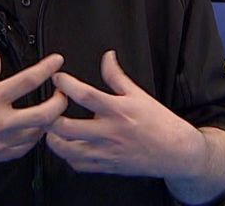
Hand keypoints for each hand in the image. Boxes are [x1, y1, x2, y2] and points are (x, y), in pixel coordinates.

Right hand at [0, 53, 66, 176]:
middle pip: (45, 113)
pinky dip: (35, 136)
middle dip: (60, 101)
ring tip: (50, 110)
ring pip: (40, 132)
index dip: (47, 68)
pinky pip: (26, 148)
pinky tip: (34, 129)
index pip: (27, 81)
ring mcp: (0, 142)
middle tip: (61, 92)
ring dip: (49, 120)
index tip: (57, 61)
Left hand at [47, 51, 206, 179]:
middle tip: (49, 107)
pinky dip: (68, 156)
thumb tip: (107, 57)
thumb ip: (116, 76)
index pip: (85, 95)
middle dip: (50, 116)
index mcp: (117, 110)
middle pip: (67, 127)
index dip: (66, 84)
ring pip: (67, 150)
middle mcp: (108, 132)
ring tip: (53, 129)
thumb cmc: (158, 122)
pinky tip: (68, 146)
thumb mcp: (138, 94)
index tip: (57, 78)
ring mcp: (105, 152)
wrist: (174, 151)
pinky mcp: (106, 166)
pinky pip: (78, 165)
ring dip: (54, 139)